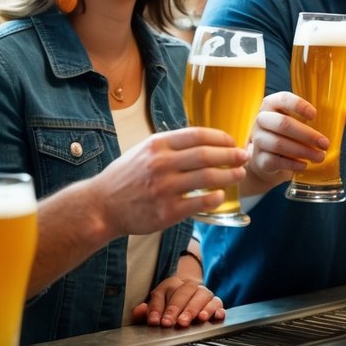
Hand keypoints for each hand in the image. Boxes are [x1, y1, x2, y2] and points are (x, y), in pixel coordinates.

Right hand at [94, 127, 246, 235]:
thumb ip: (170, 145)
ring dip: (229, 175)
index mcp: (157, 145)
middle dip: (231, 155)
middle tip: (244, 157)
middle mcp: (161, 164)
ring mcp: (164, 188)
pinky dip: (215, 198)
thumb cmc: (125, 177)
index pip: (198, 135)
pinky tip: (221, 195)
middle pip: (207, 155)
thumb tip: (203, 141)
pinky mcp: (167, 211)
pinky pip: (200, 202)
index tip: (232, 142)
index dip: (221, 138)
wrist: (101, 206)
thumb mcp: (143, 150)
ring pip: (208, 178)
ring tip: (239, 174)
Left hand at [132, 276, 224, 327]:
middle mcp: (188, 285)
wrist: (189, 300)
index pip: (162, 292)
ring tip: (190, 321)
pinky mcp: (215, 302)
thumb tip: (138, 311)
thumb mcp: (155, 310)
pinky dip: (216, 310)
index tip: (153, 321)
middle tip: (171, 323)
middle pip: (184, 292)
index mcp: (170, 284)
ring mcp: (203, 292)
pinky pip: (218, 303)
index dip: (157, 307)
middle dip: (176, 309)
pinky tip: (214, 317)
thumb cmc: (169, 308)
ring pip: (202, 295)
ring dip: (195, 309)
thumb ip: (145, 312)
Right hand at [246, 92, 345, 186]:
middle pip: (283, 124)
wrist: (267, 159)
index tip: (315, 115)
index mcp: (273, 104)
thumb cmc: (290, 135)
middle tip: (325, 143)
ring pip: (279, 144)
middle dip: (307, 134)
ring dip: (303, 151)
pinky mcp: (259, 159)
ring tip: (320, 157)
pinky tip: (305, 165)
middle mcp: (262, 119)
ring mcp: (258, 139)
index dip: (299, 105)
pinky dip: (292, 164)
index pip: (283, 98)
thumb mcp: (304, 123)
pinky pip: (275, 161)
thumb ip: (328, 116)